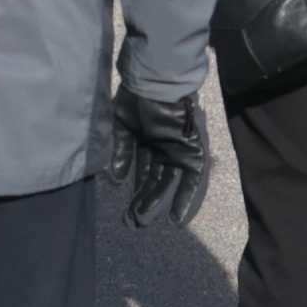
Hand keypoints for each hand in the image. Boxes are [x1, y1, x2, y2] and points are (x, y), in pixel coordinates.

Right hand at [116, 79, 211, 229]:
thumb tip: (116, 181)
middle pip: (154, 181)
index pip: (143, 174)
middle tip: (134, 223)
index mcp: (147, 142)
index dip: (136, 193)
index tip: (128, 214)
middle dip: (144, 202)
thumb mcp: (121, 126)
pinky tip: (175, 217)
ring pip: (168, 182)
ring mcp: (177, 150)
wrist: (155, 83)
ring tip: (145, 221)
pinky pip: (190, 179)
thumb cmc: (136, 99)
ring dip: (158, 202)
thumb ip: (120, 153)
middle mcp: (162, 149)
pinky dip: (184, 197)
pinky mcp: (190, 151)